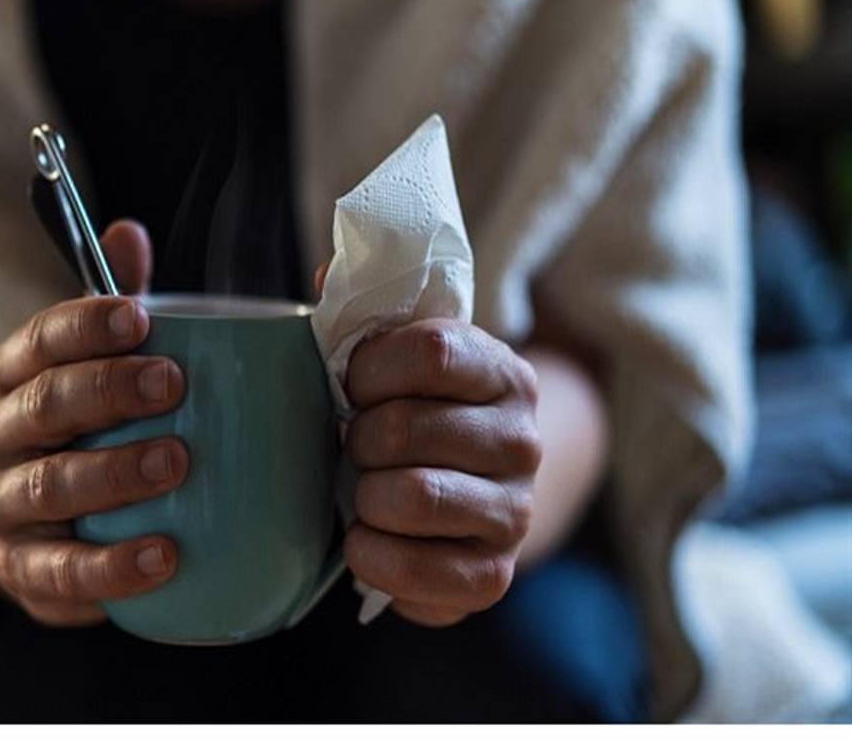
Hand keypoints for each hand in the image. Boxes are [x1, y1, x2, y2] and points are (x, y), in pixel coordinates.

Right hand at [0, 220, 187, 625]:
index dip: (85, 324)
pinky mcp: (19, 569)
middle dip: (107, 390)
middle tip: (173, 385)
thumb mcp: (88, 363)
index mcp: (11, 374)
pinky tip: (164, 557)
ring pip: (49, 486)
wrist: (23, 524)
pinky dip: (111, 567)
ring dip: (113, 472)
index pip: (40, 338)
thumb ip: (114, 303)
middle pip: (44, 405)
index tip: (138, 317)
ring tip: (177, 462)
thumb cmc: (76, 427)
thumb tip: (128, 233)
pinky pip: (61, 571)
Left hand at [321, 272, 540, 625]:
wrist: (477, 494)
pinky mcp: (494, 576)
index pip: (431, 352)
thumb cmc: (419, 415)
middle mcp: (523, 441)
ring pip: (412, 497)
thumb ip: (364, 312)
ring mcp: (515, 513)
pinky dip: (372, 557)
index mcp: (502, 372)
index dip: (370, 368)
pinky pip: (415, 572)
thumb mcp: (401, 359)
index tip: (353, 384)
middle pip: (406, 427)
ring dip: (364, 497)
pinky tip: (369, 540)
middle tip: (355, 446)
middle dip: (356, 439)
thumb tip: (329, 275)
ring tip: (364, 492)